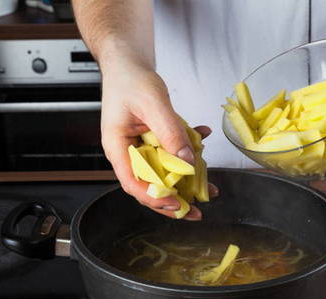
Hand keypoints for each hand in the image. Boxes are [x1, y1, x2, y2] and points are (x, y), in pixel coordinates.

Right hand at [100, 62, 216, 219]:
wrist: (127, 63)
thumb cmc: (130, 79)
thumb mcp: (153, 103)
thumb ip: (170, 132)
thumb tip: (187, 161)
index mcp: (117, 147)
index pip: (133, 183)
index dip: (154, 198)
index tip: (176, 204)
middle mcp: (127, 152)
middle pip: (149, 184)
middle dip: (173, 199)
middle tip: (196, 210)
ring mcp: (140, 147)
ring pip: (163, 172)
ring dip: (185, 178)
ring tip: (208, 187)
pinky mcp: (152, 140)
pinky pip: (171, 153)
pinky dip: (188, 149)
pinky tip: (203, 138)